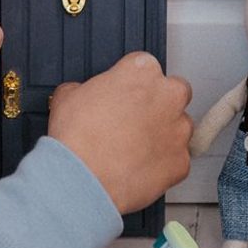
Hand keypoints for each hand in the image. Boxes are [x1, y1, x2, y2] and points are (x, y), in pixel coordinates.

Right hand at [48, 52, 192, 214]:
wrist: (82, 179)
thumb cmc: (77, 140)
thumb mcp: (67, 97)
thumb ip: (84, 90)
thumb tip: (81, 95)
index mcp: (141, 72)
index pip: (144, 67)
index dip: (131, 83)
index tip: (123, 96)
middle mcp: (167, 97)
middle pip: (174, 92)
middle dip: (158, 104)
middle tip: (133, 120)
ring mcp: (178, 131)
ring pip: (179, 127)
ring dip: (163, 134)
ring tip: (135, 148)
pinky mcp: (181, 162)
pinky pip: (176, 160)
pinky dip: (162, 165)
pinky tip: (139, 168)